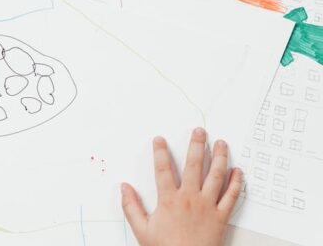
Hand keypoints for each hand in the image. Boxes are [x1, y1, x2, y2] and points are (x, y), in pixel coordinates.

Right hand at [121, 128, 242, 245]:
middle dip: (197, 145)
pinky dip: (236, 183)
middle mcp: (190, 198)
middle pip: (194, 165)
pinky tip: (238, 171)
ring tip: (221, 143)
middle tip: (200, 131)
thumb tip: (124, 187)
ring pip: (215, 176)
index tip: (160, 139)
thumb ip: (131, 207)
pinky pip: (231, 197)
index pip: (163, 169)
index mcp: (169, 199)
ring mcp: (208, 206)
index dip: (160, 152)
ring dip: (219, 157)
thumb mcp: (142, 230)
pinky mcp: (222, 217)